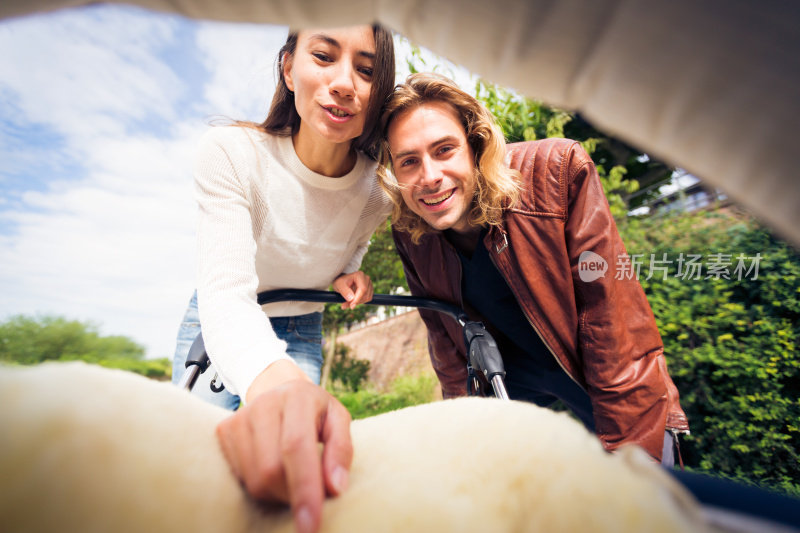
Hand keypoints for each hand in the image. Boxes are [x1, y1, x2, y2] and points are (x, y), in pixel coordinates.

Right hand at [216, 361, 352, 532]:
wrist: (280, 389)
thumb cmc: (315, 411)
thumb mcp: (338, 420)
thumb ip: (341, 451)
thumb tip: (336, 488)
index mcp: (297, 397)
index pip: (296, 447)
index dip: (304, 489)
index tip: (311, 525)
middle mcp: (263, 404)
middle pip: (271, 470)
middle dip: (292, 495)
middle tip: (309, 494)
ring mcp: (239, 417)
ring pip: (254, 480)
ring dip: (277, 494)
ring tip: (292, 477)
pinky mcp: (223, 432)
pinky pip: (240, 478)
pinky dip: (260, 486)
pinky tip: (272, 469)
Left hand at [332, 271, 373, 309]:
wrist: (343, 282)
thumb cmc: (340, 282)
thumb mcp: (339, 285)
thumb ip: (344, 291)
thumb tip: (351, 299)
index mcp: (360, 275)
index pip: (363, 289)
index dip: (358, 299)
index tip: (351, 306)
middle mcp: (366, 279)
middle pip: (365, 294)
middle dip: (356, 302)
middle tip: (345, 305)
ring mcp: (369, 284)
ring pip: (367, 298)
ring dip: (357, 303)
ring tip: (347, 303)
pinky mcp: (370, 289)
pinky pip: (367, 299)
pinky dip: (360, 302)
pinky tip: (353, 301)